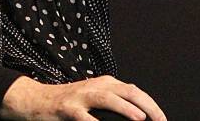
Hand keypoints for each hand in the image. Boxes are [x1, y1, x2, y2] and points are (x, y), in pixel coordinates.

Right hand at [0, 74, 166, 119]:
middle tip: (160, 120)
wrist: (37, 100)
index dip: (151, 104)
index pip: (134, 90)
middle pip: (125, 90)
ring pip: (106, 98)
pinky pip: (84, 118)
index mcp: (104, 83)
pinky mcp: (67, 109)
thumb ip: (113, 100)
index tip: (163, 120)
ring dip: (124, 108)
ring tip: (140, 118)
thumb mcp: (93, 97)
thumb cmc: (69, 102)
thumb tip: (140, 110)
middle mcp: (94, 86)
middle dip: (146, 105)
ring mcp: (80, 97)